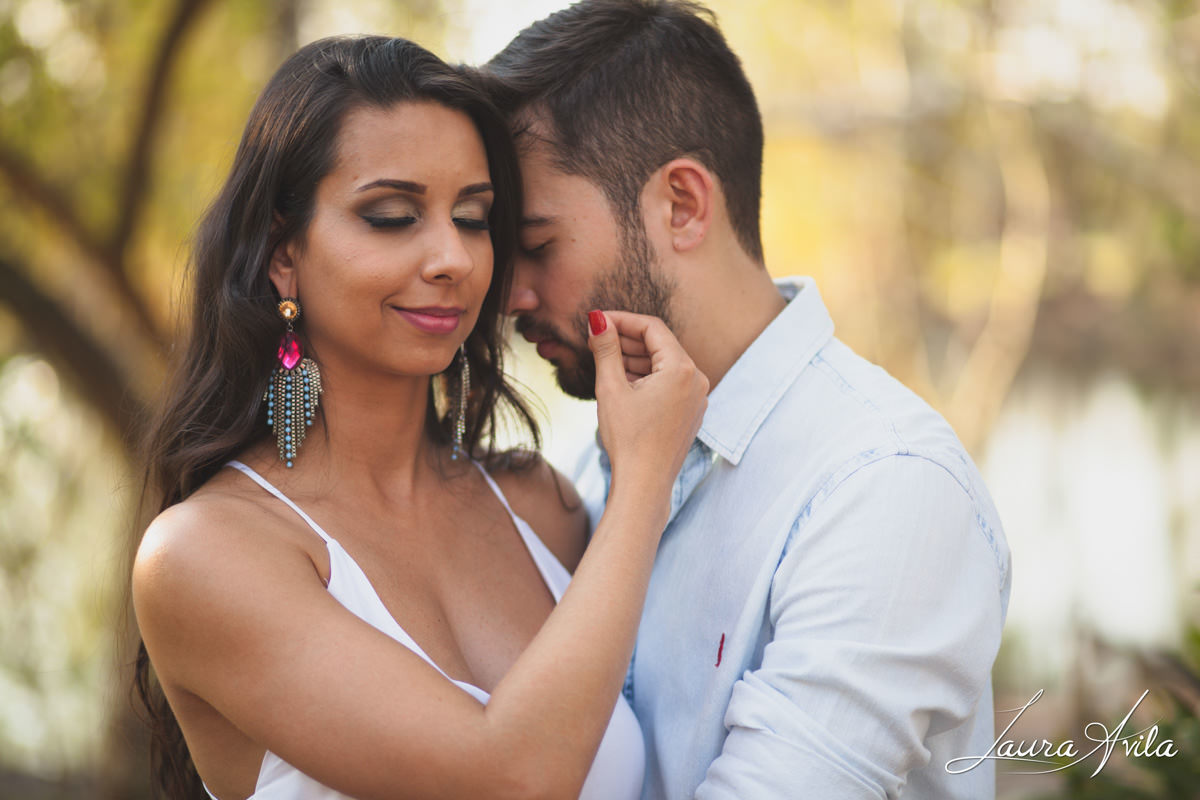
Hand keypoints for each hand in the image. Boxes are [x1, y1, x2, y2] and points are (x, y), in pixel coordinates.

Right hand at [588, 309, 707, 505]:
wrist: (644, 484)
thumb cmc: (627, 438)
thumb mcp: (611, 387)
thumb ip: (606, 348)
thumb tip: (597, 319)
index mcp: (682, 369)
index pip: (651, 328)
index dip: (622, 320)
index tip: (597, 320)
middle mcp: (697, 379)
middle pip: (660, 345)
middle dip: (627, 340)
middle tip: (595, 339)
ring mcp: (697, 397)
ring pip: (663, 364)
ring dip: (635, 359)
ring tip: (604, 361)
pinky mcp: (691, 412)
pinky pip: (669, 383)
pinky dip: (647, 377)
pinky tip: (622, 382)